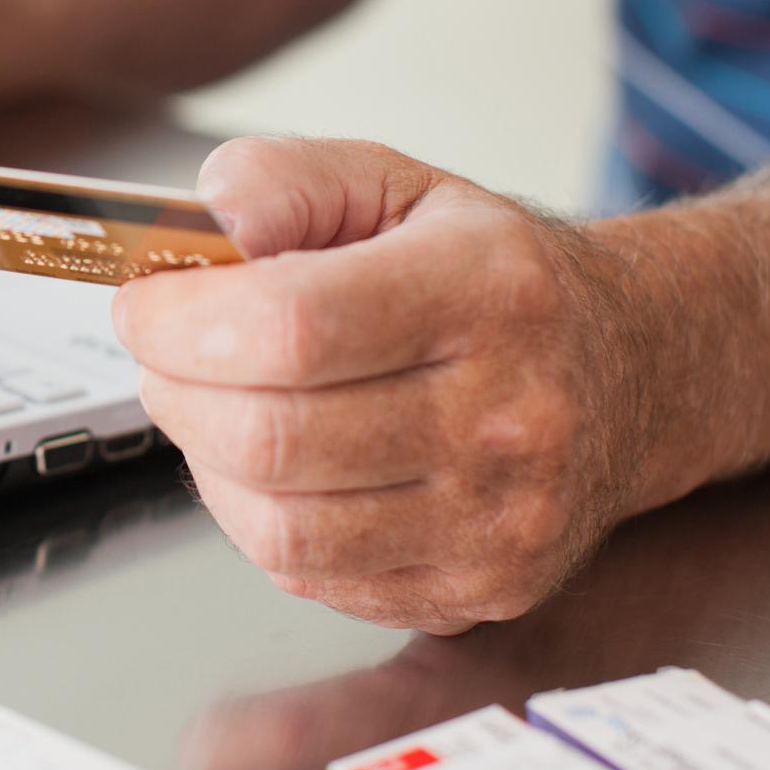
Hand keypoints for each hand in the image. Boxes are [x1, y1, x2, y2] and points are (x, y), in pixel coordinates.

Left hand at [111, 137, 652, 633]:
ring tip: (213, 409)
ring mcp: (500, 518)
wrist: (628, 372)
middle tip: (164, 358)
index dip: (181, 323)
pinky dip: (258, 523)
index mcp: (485, 289)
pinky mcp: (480, 588)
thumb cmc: (489, 276)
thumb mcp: (395, 185)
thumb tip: (206, 226)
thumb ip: (286, 182)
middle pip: (271, 437)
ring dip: (207, 465)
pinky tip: (274, 469)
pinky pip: (312, 577)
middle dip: (176, 393)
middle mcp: (508, 413)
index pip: (291, 325)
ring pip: (279, 527)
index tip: (141, 306)